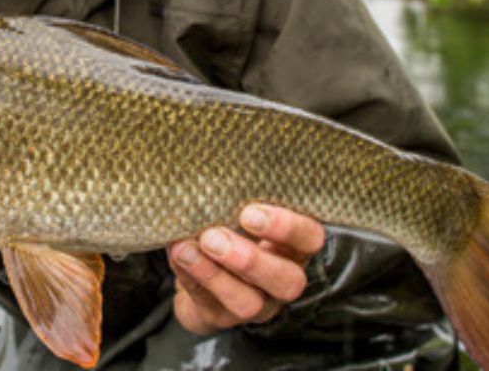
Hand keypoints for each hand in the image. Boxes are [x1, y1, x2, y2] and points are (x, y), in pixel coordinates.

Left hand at [166, 204, 324, 332]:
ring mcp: (256, 304)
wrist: (201, 269)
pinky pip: (210, 304)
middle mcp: (281, 279)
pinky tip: (178, 254)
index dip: (286, 228)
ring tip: (188, 249)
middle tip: (214, 236)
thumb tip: (213, 170)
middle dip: (250, 260)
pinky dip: (191, 276)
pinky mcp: (223, 316)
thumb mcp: (239, 209)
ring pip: (248, 302)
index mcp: (293, 246)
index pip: (310, 238)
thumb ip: (236, 197)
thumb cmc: (228, 227)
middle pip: (287, 280)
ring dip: (215, 274)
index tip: (249, 213)